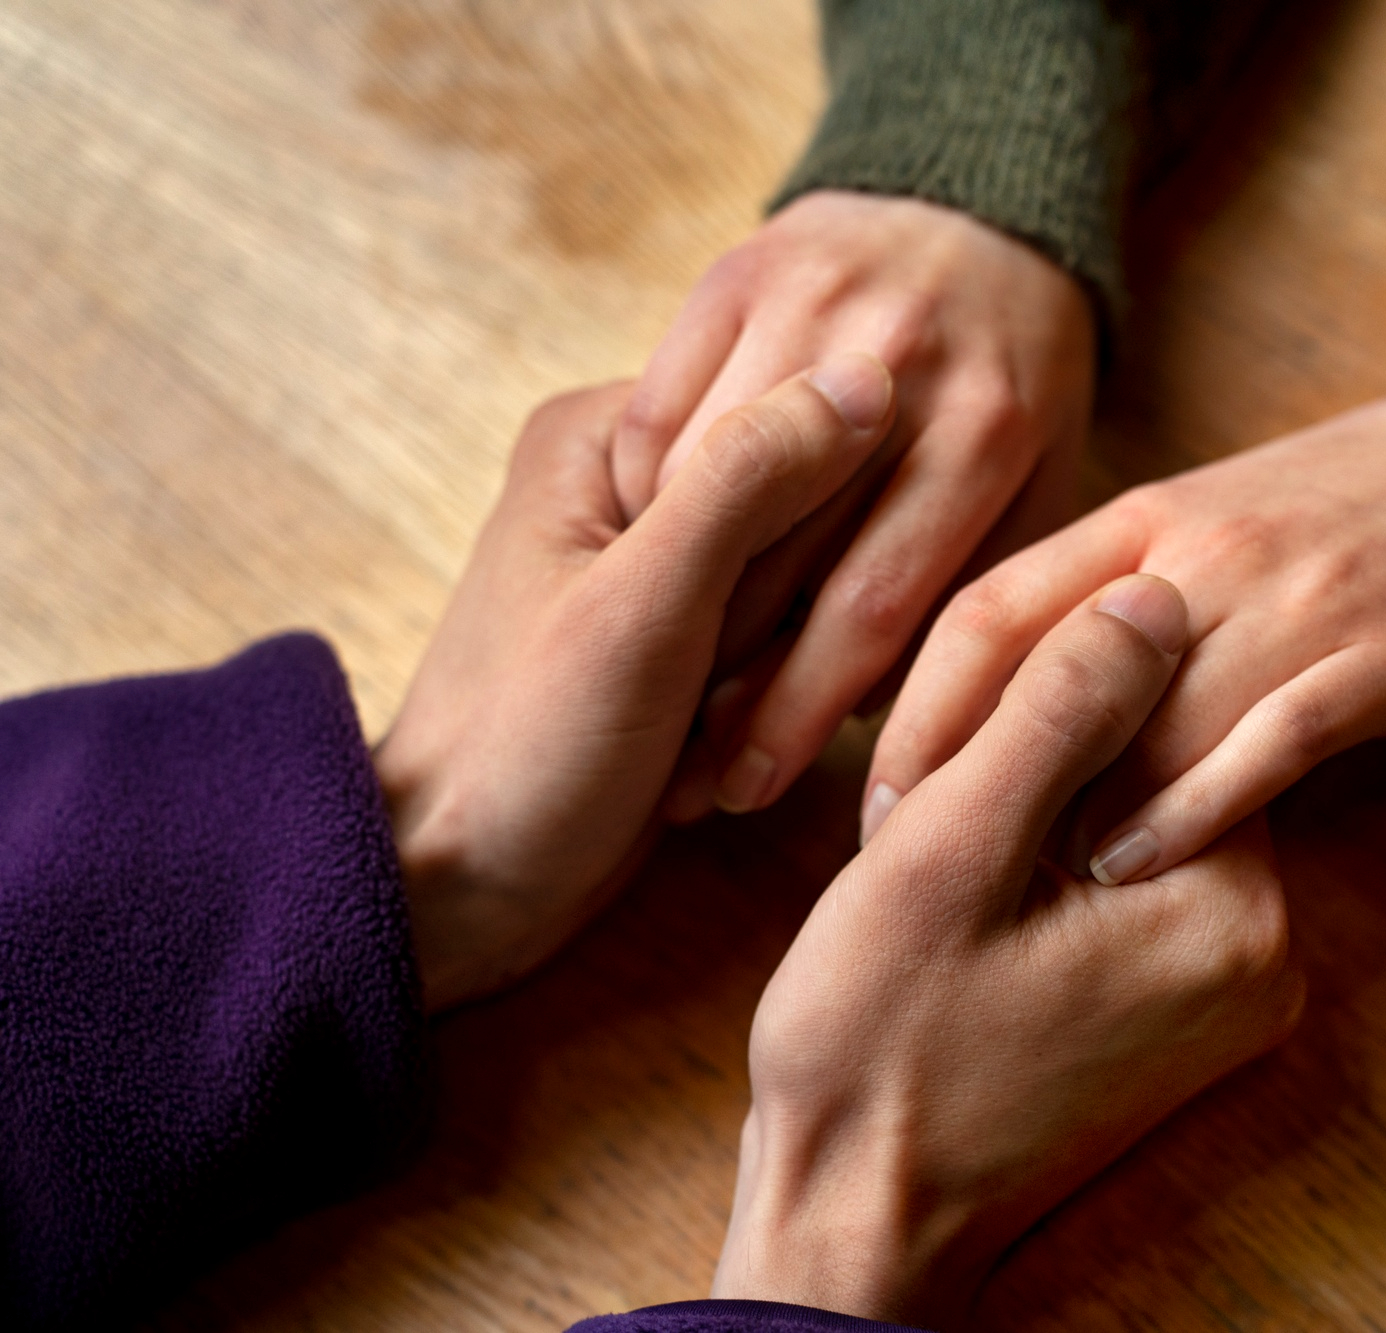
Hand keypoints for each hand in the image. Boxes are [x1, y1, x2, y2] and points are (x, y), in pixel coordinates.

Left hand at [373, 354, 895, 1011]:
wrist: (466, 889)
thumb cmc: (527, 748)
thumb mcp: (641, 608)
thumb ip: (746, 484)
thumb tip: (869, 377)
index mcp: (605, 430)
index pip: (778, 411)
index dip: (806, 518)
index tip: (741, 625)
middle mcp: (634, 476)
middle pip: (799, 497)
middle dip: (789, 610)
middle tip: (716, 699)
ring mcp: (666, 557)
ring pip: (805, 575)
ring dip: (785, 666)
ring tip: (708, 738)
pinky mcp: (694, 633)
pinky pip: (787, 635)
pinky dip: (777, 698)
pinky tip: (729, 754)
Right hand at [611, 190, 1096, 821]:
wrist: (977, 205)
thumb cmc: (1016, 375)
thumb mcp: (1046, 476)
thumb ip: (987, 582)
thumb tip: (900, 718)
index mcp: (986, 429)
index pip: (876, 605)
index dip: (806, 711)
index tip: (758, 785)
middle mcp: (897, 363)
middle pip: (782, 555)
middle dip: (729, 680)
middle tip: (692, 771)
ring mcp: (810, 305)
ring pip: (703, 483)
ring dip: (668, 597)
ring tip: (653, 691)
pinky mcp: (736, 273)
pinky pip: (660, 405)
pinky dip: (641, 493)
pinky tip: (644, 565)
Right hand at [711, 575, 1303, 1326]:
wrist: (853, 1222)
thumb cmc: (879, 1047)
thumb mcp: (949, 854)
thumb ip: (1058, 713)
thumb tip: (1159, 592)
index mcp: (1236, 908)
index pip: (1185, 709)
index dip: (1055, 690)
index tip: (956, 747)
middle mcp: (1265, 955)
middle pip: (1166, 763)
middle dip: (1047, 757)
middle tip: (933, 818)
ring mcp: (1226, 995)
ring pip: (1137, 818)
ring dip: (1042, 811)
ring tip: (942, 864)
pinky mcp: (1178, 1017)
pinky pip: (1127, 889)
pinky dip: (1052, 871)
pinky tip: (973, 903)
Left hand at [864, 376, 1385, 883]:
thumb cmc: (1336, 510)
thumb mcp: (1203, 523)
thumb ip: (1102, 595)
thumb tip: (993, 696)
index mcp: (1143, 518)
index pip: (990, 608)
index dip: (915, 707)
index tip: (869, 794)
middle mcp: (1198, 555)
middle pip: (1044, 667)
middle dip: (963, 770)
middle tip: (902, 860)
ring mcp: (1290, 602)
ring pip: (1147, 714)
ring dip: (1067, 809)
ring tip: (1004, 890)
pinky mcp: (1376, 654)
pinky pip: (1267, 737)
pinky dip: (1194, 806)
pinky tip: (1136, 865)